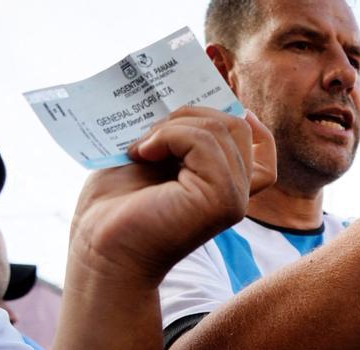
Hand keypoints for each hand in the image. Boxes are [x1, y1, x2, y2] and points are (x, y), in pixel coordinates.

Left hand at [67, 107, 275, 288]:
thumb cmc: (116, 206)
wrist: (99, 246)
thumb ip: (177, 134)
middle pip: (237, 125)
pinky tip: (143, 154)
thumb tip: (188, 94)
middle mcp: (237, 194)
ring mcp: (233, 199)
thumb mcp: (151, 156)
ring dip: (173, 125)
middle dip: (190, 114)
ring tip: (141, 149)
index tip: (212, 106)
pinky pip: (205, 141)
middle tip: (149, 136)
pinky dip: (169, 136)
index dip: (245, 120)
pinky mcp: (222, 200)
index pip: (260, 144)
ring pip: (222, 128)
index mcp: (223, 185)